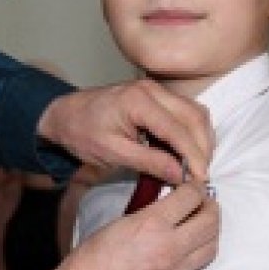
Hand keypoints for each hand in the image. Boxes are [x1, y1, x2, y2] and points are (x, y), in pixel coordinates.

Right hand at [31, 181, 218, 269]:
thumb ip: (147, 215)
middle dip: (211, 207)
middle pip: (211, 222)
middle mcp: (170, 249)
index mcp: (151, 225)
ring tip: (200, 226)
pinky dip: (191, 258)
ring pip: (211, 248)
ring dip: (210, 233)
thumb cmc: (87, 264)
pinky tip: (179, 254)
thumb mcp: (116, 226)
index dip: (195, 188)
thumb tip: (166, 208)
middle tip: (205, 203)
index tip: (193, 187)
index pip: (192, 197)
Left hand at [37, 80, 213, 187]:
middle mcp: (152, 89)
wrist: (65, 115)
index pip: (178, 130)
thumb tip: (181, 175)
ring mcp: (156, 90)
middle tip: (201, 176)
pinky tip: (187, 152)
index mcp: (138, 101)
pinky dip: (192, 132)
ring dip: (201, 139)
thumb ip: (149, 162)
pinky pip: (185, 111)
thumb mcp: (113, 153)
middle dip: (203, 148)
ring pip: (195, 113)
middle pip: (194, 117)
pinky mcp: (157, 96)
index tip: (201, 179)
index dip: (194, 156)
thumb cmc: (82, 132)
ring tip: (196, 166)